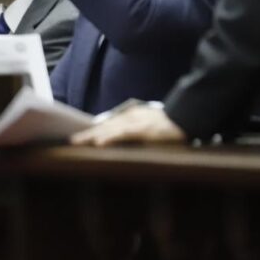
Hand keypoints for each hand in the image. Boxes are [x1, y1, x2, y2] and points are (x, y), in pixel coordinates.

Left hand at [71, 106, 186, 146]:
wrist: (187, 117)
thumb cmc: (170, 125)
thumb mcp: (149, 124)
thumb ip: (135, 129)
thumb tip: (121, 137)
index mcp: (131, 116)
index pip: (107, 123)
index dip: (93, 130)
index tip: (80, 137)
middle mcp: (129, 117)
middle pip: (104, 125)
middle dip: (88, 134)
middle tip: (72, 141)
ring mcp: (136, 122)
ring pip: (109, 129)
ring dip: (93, 136)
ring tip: (78, 142)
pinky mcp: (143, 130)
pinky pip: (123, 134)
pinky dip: (110, 138)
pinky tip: (99, 143)